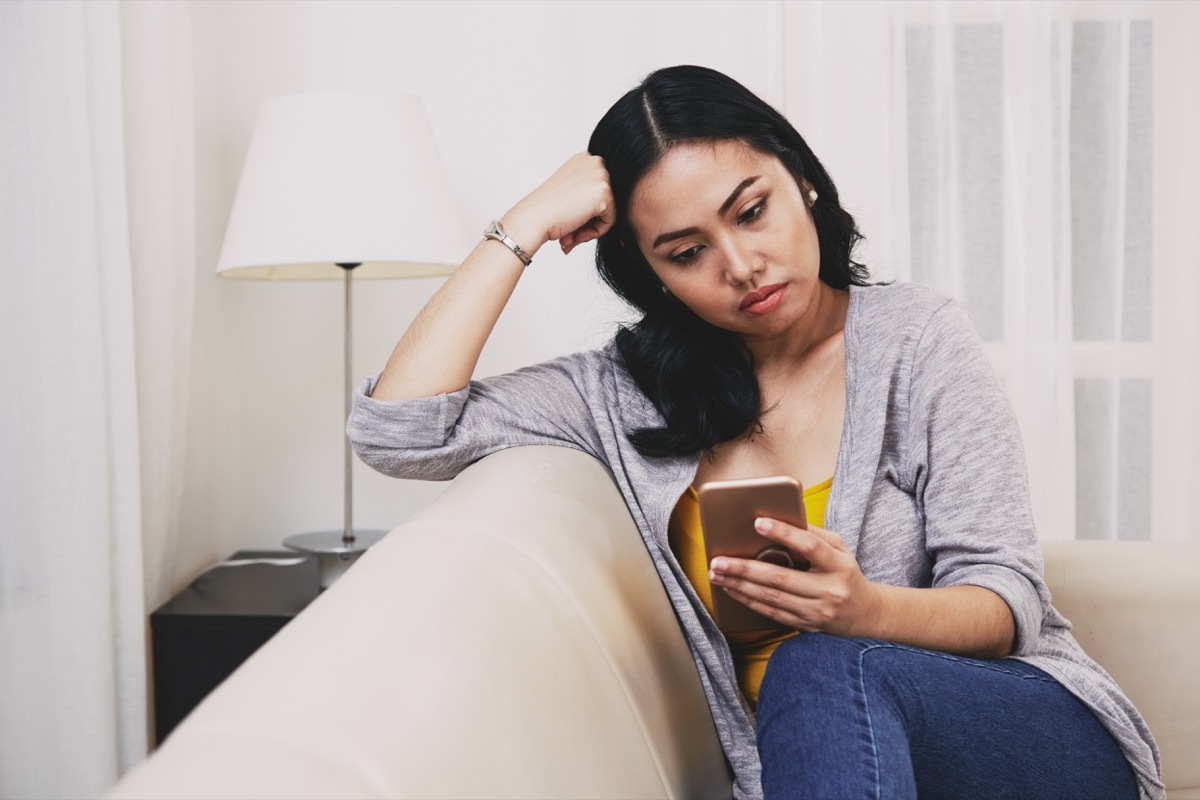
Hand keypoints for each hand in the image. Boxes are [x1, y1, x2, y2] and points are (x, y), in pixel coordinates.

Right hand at [502, 152, 614, 255]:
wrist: (534, 217)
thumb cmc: (544, 209)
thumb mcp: (568, 193)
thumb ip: (585, 196)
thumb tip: (598, 208)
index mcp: (584, 159)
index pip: (598, 190)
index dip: (584, 209)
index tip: (568, 219)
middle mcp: (594, 162)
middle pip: (605, 199)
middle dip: (588, 220)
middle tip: (568, 232)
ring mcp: (601, 176)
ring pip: (609, 211)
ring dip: (590, 227)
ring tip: (570, 234)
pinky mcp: (605, 193)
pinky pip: (609, 221)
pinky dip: (595, 232)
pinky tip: (576, 232)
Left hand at [708, 518, 882, 636]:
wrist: (866, 614)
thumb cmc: (846, 573)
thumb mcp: (839, 549)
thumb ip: (813, 534)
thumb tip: (781, 518)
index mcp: (839, 566)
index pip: (810, 547)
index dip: (784, 534)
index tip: (758, 522)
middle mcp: (829, 591)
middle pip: (781, 578)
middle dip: (744, 569)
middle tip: (718, 561)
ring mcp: (816, 611)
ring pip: (771, 598)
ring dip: (739, 586)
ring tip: (717, 574)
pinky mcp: (805, 625)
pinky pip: (771, 613)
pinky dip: (748, 601)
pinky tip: (731, 590)